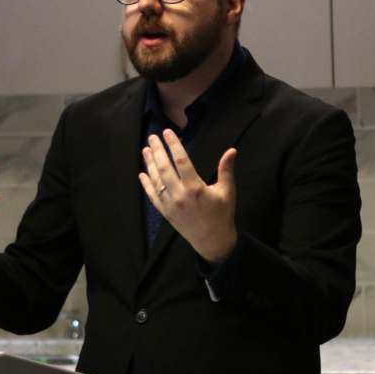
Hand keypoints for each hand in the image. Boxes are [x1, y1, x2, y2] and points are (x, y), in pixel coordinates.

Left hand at [139, 129, 237, 262]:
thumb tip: (232, 150)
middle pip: (165, 168)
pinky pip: (152, 196)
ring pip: (156, 181)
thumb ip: (226, 170)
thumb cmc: (222, 214)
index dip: (174, 145)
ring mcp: (170, 205)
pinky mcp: (165, 213)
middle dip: (158, 151)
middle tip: (152, 137)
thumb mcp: (227, 191)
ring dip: (150, 164)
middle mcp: (180, 195)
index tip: (167, 132)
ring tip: (146, 150)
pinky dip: (146, 184)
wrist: (213, 241)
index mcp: (195, 188)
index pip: (181, 161)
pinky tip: (142, 173)